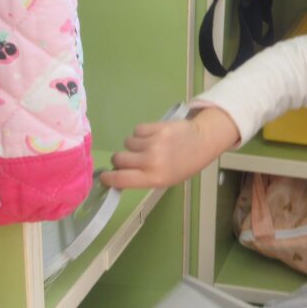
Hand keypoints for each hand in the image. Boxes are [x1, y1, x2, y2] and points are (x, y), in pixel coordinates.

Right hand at [100, 107, 239, 188]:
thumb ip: (142, 178)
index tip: (104, 177)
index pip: (120, 179)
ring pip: (127, 142)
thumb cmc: (183, 165)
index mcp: (154, 178)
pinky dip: (141, 134)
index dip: (108, 178)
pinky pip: (136, 130)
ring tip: (149, 146)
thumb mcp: (164, 179)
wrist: (202, 142)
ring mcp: (154, 143)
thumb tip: (117, 174)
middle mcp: (152, 161)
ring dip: (134, 145)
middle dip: (120, 160)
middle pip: (118, 158)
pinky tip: (153, 136)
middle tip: (131, 159)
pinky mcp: (157, 127)